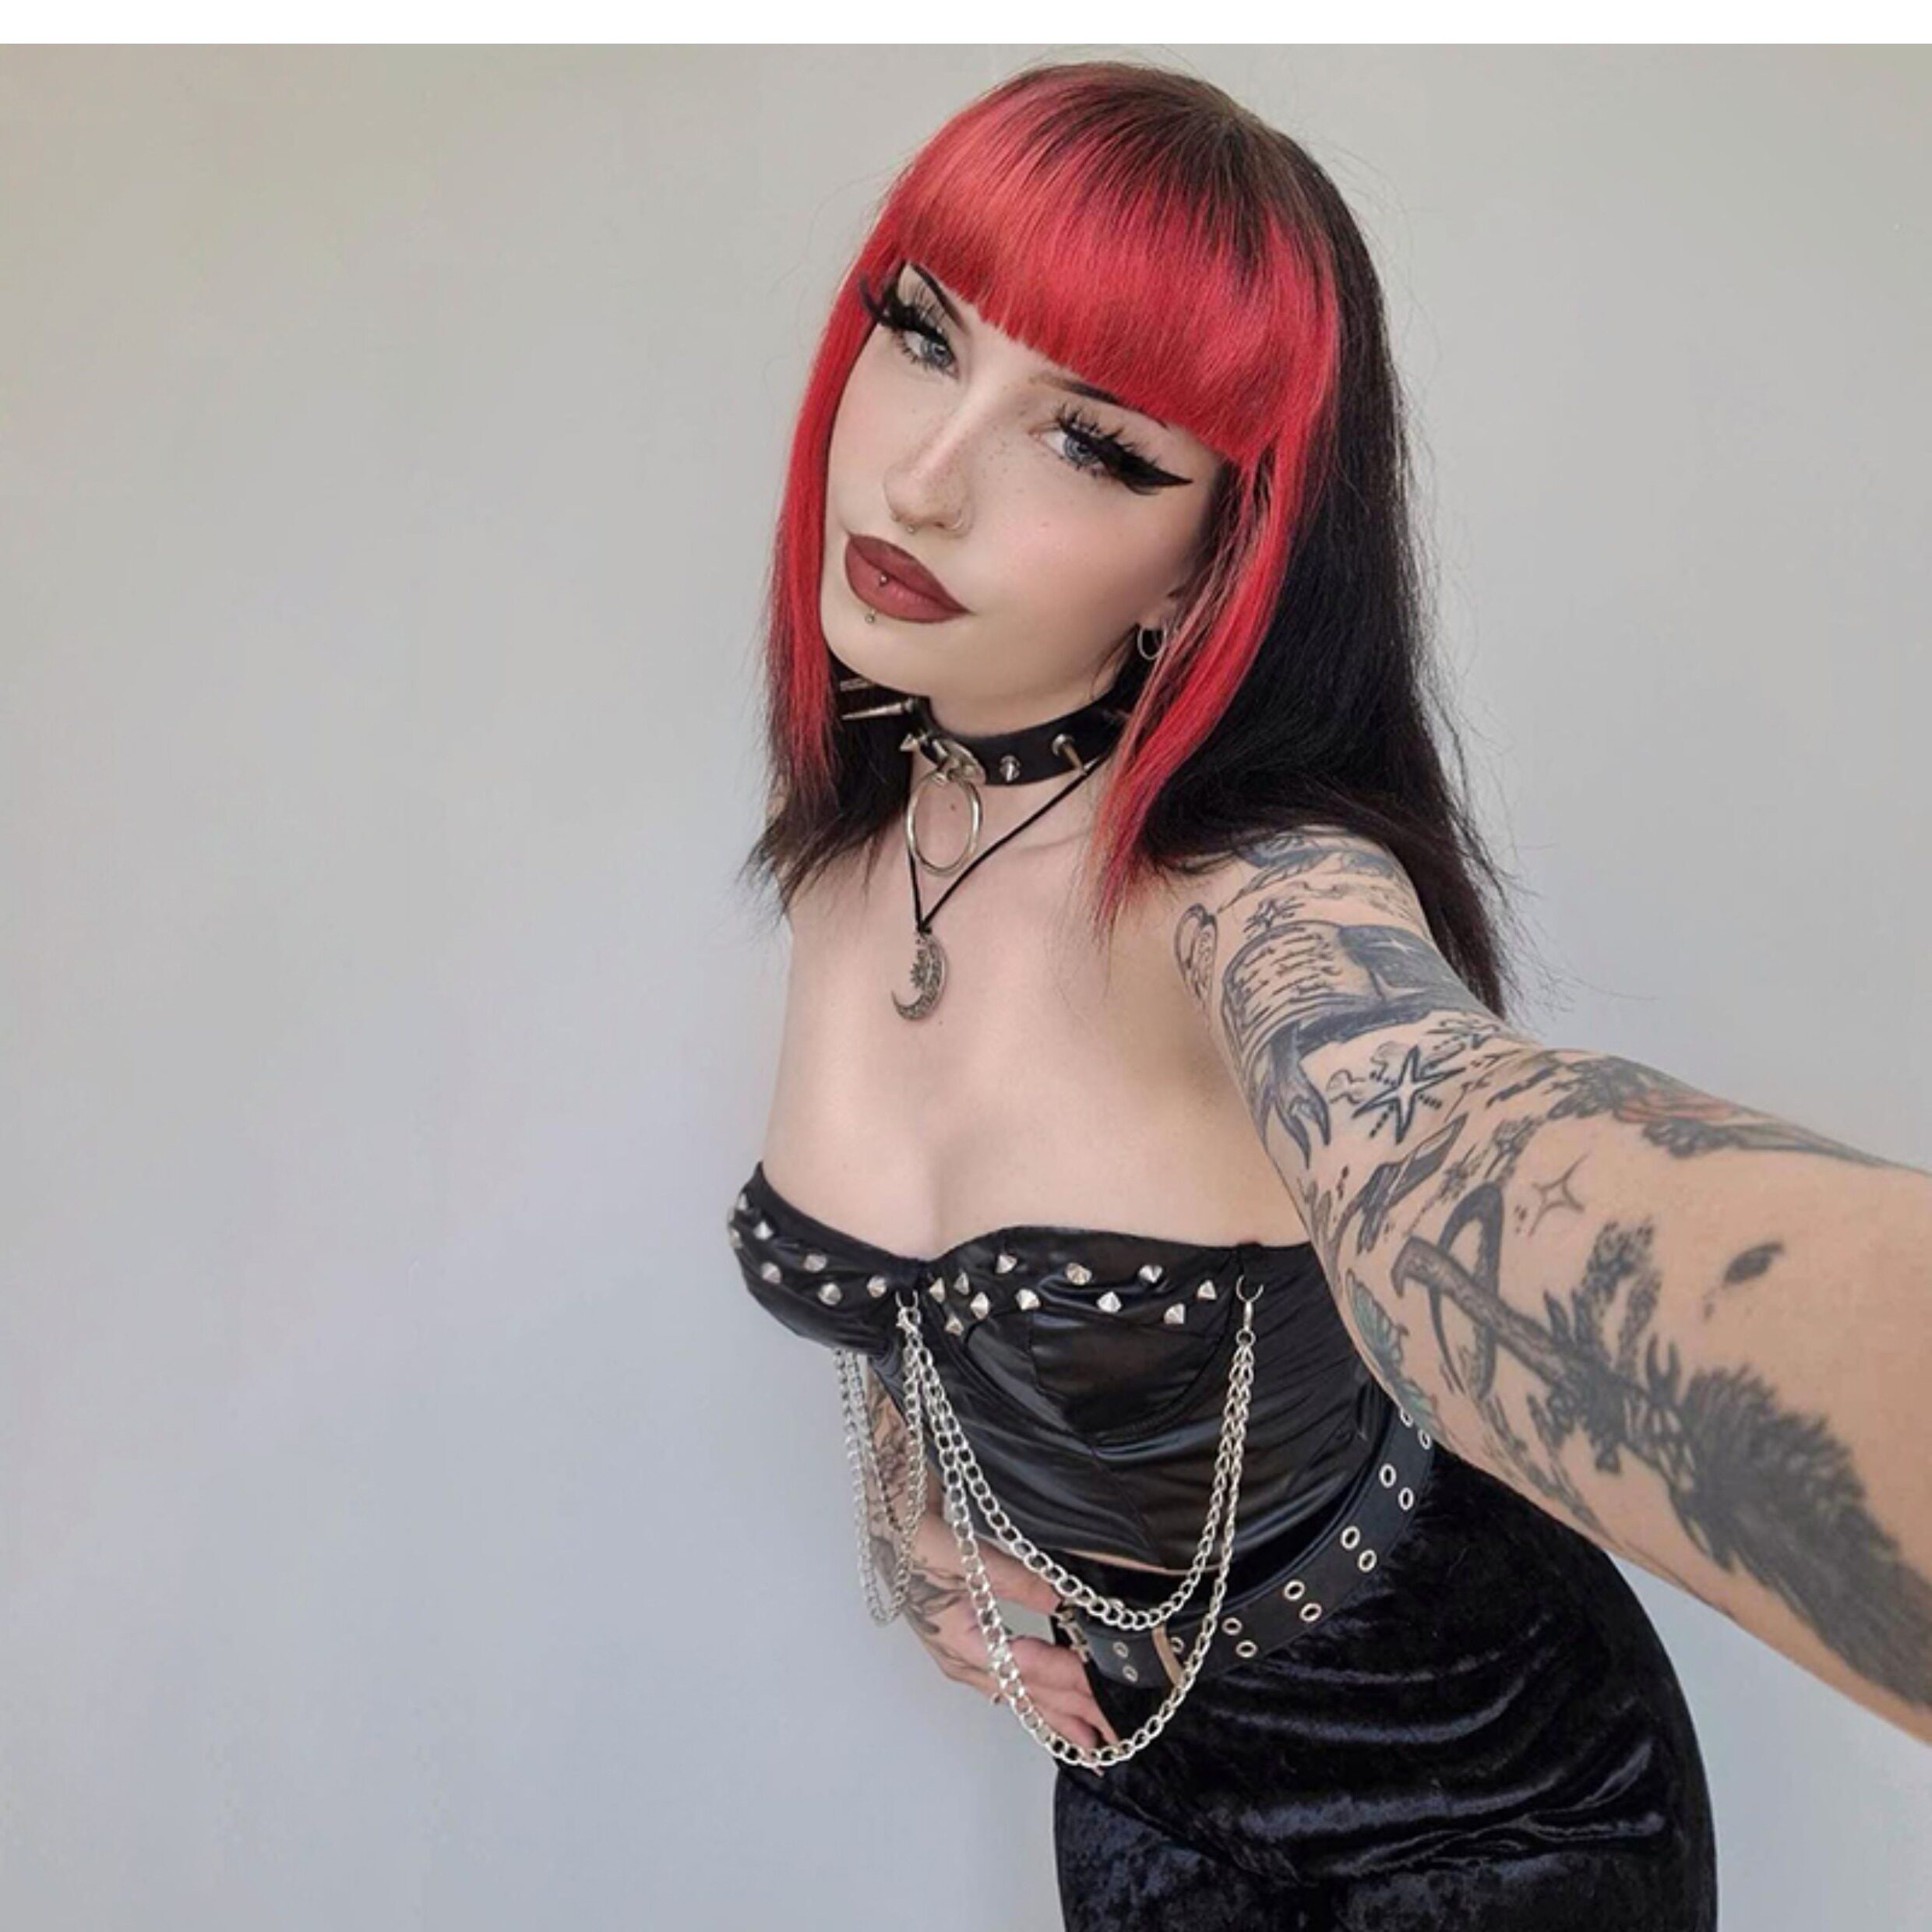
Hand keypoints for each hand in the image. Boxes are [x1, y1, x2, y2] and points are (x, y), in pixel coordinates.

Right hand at [889, 1507, 1121, 1753]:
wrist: (886, 1527)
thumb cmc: (913, 1539)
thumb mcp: (964, 1555)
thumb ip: (1014, 1578)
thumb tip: (1060, 1598)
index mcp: (960, 1639)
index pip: (1026, 1669)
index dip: (1065, 1682)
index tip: (1100, 1692)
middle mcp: (960, 1656)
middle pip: (1024, 1693)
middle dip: (1068, 1714)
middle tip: (1109, 1736)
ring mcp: (960, 1654)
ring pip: (1016, 1693)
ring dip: (1052, 1712)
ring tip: (1084, 1734)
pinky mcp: (964, 1644)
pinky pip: (1004, 1681)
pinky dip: (1031, 1695)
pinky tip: (1042, 1704)